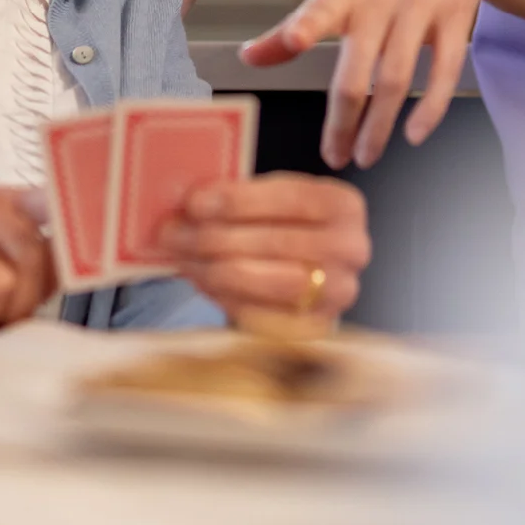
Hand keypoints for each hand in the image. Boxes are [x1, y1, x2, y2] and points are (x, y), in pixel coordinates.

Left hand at [157, 174, 368, 326]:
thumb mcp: (274, 201)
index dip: (239, 201)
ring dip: (214, 267)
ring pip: (268, 280)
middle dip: (215, 236)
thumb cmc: (284, 228)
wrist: (309, 273)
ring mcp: (338, 292)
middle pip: (275, 241)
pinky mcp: (315, 327)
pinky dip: (223, 296)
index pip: (290, 197)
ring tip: (181, 255)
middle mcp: (352, 249)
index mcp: (345, 205)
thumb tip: (187, 201)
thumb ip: (241, 198)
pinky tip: (200, 279)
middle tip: (173, 232)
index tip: (194, 203)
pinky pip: (263, 313)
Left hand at [240, 0, 498, 168]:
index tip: (294, 41)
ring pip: (397, 76)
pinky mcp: (454, 21)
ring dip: (380, 124)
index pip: (321, 8)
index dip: (306, 25)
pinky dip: (429, 109)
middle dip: (343, 118)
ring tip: (365, 155)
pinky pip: (443, 72)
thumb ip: (292, 27)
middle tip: (333, 156)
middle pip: (359, 67)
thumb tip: (248, 58)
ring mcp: (420, 9)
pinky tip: (414, 135)